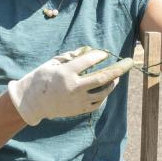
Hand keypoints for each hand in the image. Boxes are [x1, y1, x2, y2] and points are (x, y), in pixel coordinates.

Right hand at [6, 46, 133, 125]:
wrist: (31, 103)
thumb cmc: (41, 79)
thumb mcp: (53, 63)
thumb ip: (71, 56)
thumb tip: (89, 50)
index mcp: (66, 73)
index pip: (89, 61)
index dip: (99, 55)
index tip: (104, 53)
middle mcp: (74, 87)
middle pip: (103, 77)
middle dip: (119, 68)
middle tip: (129, 62)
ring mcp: (77, 100)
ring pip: (103, 91)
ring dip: (112, 82)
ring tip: (116, 76)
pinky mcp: (78, 110)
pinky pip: (97, 102)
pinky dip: (103, 95)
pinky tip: (105, 88)